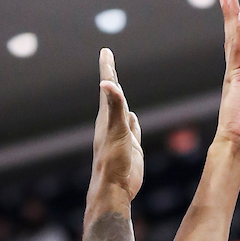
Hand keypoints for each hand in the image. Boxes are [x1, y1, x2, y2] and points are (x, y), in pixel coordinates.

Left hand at [90, 48, 143, 200]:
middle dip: (112, 77)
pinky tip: (134, 118)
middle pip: (113, 95)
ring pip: (123, 111)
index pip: (108, 87)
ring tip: (119, 88)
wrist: (115, 189)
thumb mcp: (116, 131)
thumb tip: (106, 84)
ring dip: (122, 99)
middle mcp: (112, 124)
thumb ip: (114, 107)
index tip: (105, 52)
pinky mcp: (131, 148)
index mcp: (107, 117)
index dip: (107, 68)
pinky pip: (133, 129)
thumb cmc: (113, 161)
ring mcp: (122, 136)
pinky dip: (134, 121)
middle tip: (108, 60)